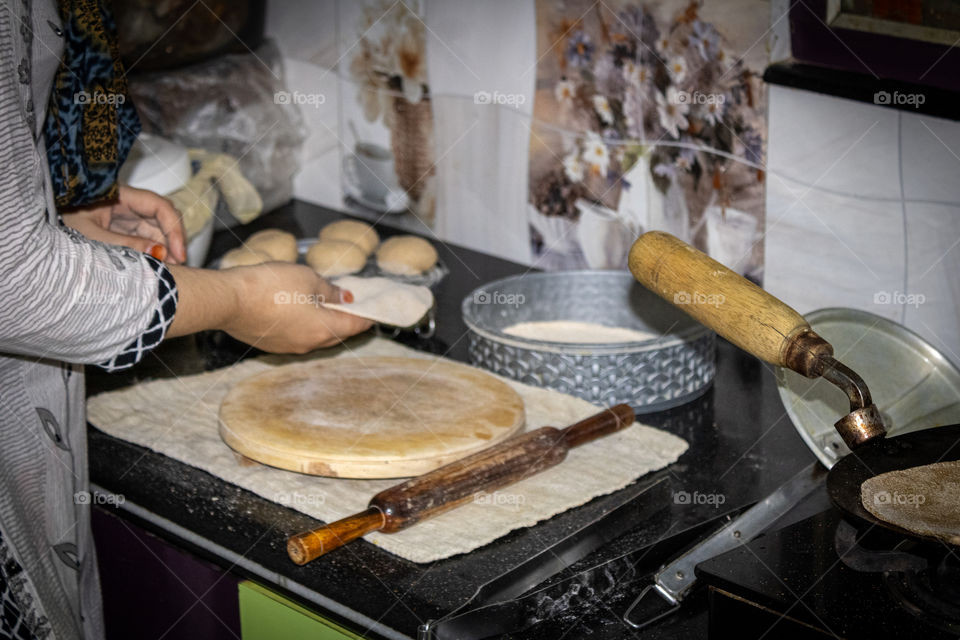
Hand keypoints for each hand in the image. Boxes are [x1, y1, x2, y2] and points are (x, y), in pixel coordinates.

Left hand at [61, 185, 186, 263]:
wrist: (41, 228)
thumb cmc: (60, 223)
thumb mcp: (91, 236)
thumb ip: (124, 244)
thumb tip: (158, 253)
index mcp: (120, 195)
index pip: (159, 206)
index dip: (174, 229)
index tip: (178, 253)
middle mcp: (127, 203)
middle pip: (162, 218)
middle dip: (173, 241)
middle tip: (178, 265)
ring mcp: (126, 215)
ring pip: (156, 229)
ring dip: (165, 248)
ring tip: (169, 269)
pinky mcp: (123, 228)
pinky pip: (145, 238)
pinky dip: (153, 251)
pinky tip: (157, 265)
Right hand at [168, 262, 373, 352]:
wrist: (228, 300)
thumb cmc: (269, 286)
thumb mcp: (308, 278)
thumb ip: (329, 289)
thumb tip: (343, 296)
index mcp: (324, 329)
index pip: (356, 325)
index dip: (368, 316)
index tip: (377, 311)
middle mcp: (309, 344)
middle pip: (337, 333)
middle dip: (347, 320)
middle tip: (353, 305)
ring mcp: (289, 346)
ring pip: (316, 336)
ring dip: (324, 322)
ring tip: (325, 304)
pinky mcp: (271, 344)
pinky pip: (296, 335)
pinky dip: (304, 324)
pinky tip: (299, 309)